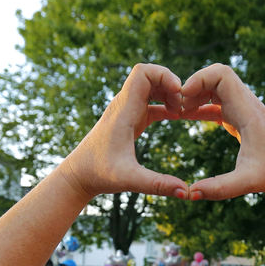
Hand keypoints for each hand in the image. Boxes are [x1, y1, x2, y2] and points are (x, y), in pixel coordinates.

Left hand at [61, 64, 187, 198]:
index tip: (179, 94)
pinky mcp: (129, 119)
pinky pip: (150, 102)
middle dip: (170, 83)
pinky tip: (177, 116)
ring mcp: (126, 111)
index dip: (164, 75)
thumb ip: (157, 184)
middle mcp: (124, 105)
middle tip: (184, 106)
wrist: (79, 174)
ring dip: (168, 93)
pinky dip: (165, 104)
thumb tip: (185, 192)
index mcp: (123, 110)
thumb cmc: (99, 174)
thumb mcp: (129, 180)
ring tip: (182, 112)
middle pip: (150, 75)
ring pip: (151, 86)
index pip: (142, 72)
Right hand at [180, 64, 264, 199]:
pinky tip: (186, 116)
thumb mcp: (246, 183)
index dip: (199, 79)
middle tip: (178, 106)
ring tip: (179, 113)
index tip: (182, 98)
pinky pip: (218, 100)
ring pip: (216, 85)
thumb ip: (218, 188)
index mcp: (248, 113)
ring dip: (196, 93)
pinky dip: (201, 104)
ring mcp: (244, 108)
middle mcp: (247, 104)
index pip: (223, 75)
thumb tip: (188, 193)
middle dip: (194, 85)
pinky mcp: (241, 116)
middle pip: (217, 74)